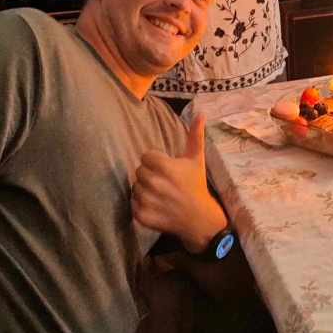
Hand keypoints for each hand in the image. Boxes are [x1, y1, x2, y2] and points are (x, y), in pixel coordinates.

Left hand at [131, 114, 226, 251]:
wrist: (199, 218)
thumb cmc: (196, 185)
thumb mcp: (197, 160)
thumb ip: (195, 136)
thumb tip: (200, 113)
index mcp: (165, 167)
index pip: (146, 157)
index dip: (156, 162)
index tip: (167, 170)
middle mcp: (154, 183)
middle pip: (139, 171)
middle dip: (150, 175)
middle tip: (164, 183)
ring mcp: (147, 200)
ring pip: (135, 188)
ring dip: (145, 190)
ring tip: (161, 195)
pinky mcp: (142, 216)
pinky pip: (133, 204)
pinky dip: (141, 206)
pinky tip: (156, 206)